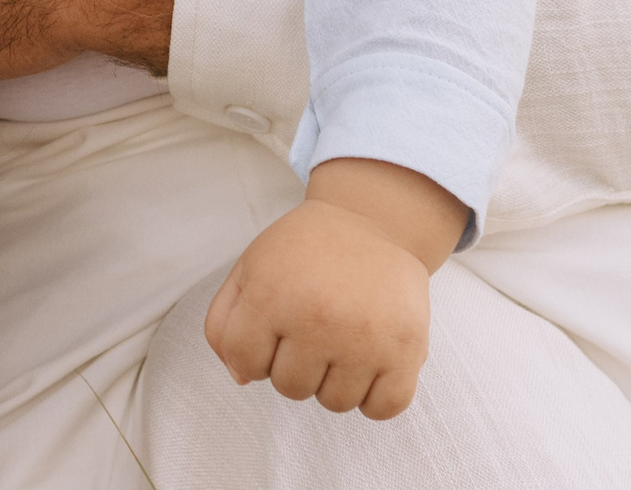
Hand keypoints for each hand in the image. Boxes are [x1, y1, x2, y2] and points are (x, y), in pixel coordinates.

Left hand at [201, 198, 433, 419]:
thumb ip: (224, 323)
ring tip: (340, 343)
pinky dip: (374, 399)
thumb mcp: (248, 268)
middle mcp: (316, 320)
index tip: (272, 333)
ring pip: (334, 403)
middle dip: (295, 366)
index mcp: (269, 295)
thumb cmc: (305, 249)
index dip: (255, 354)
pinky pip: (384, 409)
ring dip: (333, 382)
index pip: (245, 363)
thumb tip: (242, 377)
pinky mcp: (406, 351)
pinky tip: (369, 367)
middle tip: (311, 331)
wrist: (374, 222)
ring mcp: (364, 339)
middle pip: (290, 388)